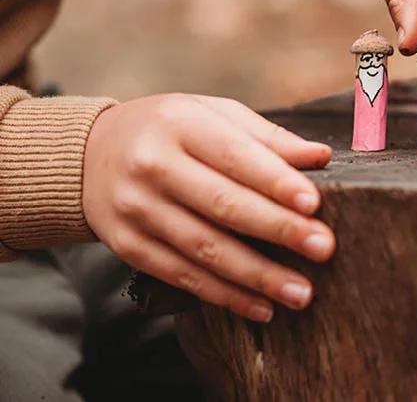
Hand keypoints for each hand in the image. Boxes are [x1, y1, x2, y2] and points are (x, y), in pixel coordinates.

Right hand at [83, 94, 334, 322]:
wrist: (89, 154)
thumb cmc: (171, 128)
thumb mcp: (213, 114)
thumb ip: (267, 137)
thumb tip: (319, 156)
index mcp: (181, 124)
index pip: (235, 155)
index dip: (275, 181)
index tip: (313, 204)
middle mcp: (154, 166)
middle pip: (223, 204)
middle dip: (278, 230)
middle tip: (323, 248)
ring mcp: (137, 209)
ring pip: (204, 248)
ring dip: (257, 275)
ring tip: (300, 291)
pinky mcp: (129, 246)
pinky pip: (182, 276)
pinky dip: (224, 295)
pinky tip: (260, 306)